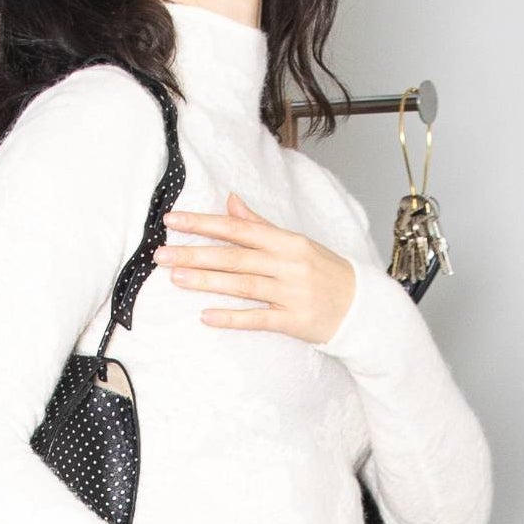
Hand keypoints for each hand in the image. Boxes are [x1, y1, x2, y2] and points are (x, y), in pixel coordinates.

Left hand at [165, 194, 356, 341]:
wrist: (362, 306)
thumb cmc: (325, 272)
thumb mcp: (295, 243)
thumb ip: (260, 225)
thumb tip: (230, 201)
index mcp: (286, 241)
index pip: (238, 229)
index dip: (204, 224)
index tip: (173, 221)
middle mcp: (288, 264)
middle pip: (234, 257)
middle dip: (196, 254)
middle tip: (161, 254)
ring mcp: (291, 293)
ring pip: (242, 285)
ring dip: (206, 281)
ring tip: (176, 278)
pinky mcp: (294, 321)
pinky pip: (258, 319)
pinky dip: (232, 318)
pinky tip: (206, 317)